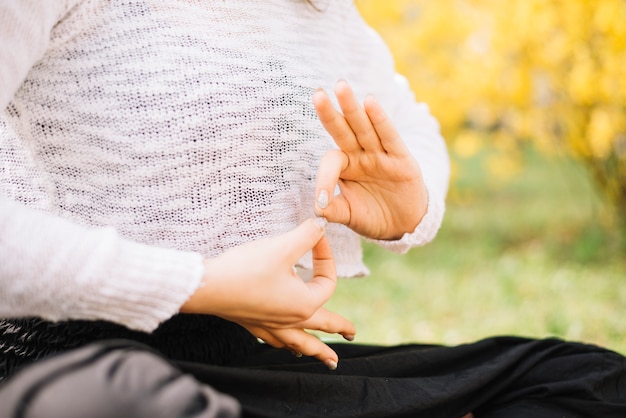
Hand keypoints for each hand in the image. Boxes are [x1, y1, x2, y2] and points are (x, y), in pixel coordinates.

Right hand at [180, 218, 354, 368]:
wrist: (207, 287)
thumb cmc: (246, 269)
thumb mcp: (282, 247)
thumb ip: (306, 235)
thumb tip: (322, 223)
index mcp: (304, 304)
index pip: (327, 282)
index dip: (326, 257)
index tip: (316, 236)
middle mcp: (290, 320)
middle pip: (322, 326)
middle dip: (339, 329)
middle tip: (352, 335)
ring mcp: (270, 326)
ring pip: (299, 341)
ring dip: (314, 349)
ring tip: (327, 359)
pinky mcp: (251, 323)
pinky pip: (276, 339)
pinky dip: (286, 343)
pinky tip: (284, 344)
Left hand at [313, 80, 427, 239]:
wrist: (403, 225)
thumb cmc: (373, 216)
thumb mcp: (349, 215)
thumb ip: (333, 210)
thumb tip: (317, 209)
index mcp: (345, 166)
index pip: (331, 161)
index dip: (324, 178)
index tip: (322, 200)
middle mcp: (361, 155)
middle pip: (343, 130)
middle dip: (330, 113)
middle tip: (316, 94)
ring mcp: (381, 155)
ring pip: (364, 128)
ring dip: (352, 107)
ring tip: (340, 86)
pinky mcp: (402, 159)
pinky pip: (389, 137)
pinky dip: (381, 120)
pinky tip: (370, 102)